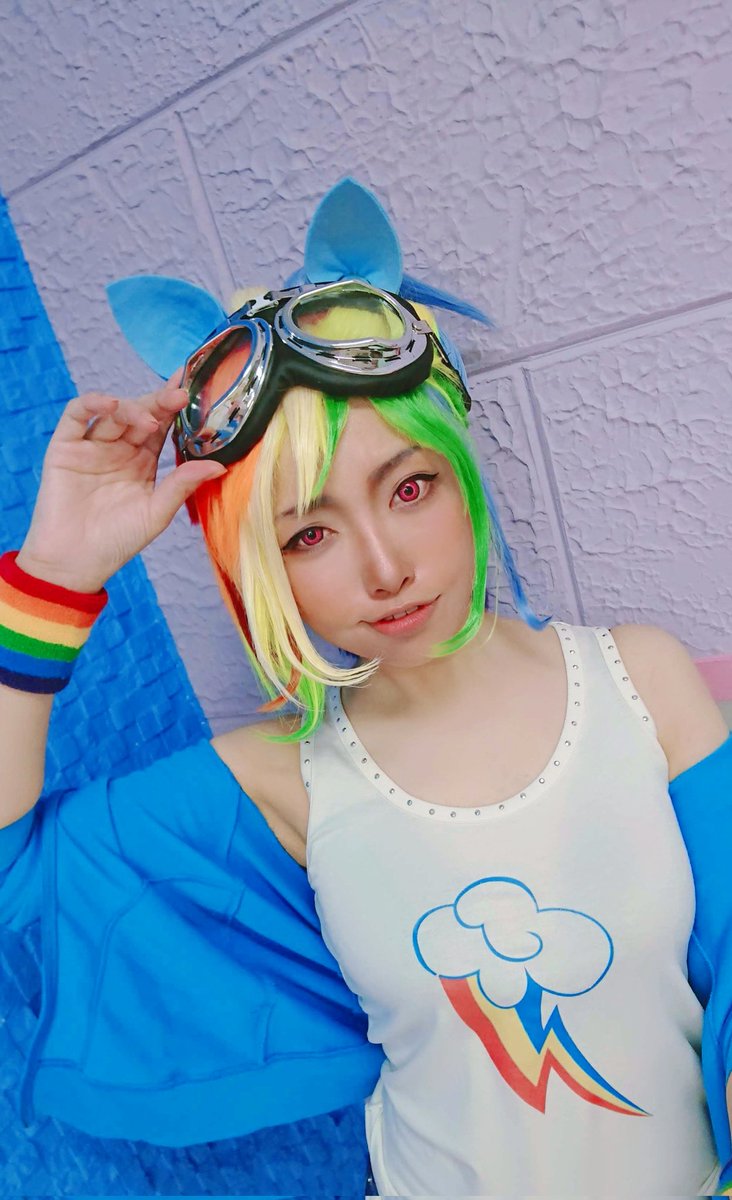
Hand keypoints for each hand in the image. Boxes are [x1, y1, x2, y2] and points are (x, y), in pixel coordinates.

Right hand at [16, 371, 225, 592]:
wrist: (75, 562)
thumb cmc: (117, 541)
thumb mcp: (157, 512)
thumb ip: (183, 485)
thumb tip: (221, 466)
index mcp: (143, 460)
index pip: (163, 425)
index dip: (177, 407)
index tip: (196, 388)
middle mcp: (119, 448)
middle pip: (141, 413)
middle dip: (161, 402)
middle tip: (181, 395)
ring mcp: (92, 445)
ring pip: (114, 412)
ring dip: (134, 408)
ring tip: (150, 419)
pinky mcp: (65, 446)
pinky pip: (76, 414)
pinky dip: (93, 403)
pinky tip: (112, 405)